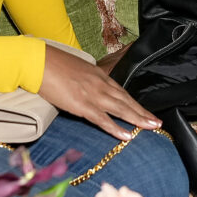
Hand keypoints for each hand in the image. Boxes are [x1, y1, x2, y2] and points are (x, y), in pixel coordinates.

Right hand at [38, 44, 160, 139]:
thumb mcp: (76, 69)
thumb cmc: (53, 64)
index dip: (134, 102)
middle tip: (157, 123)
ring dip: (137, 119)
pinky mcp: (82, 104)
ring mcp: (92, 94)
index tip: (145, 111)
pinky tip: (126, 136)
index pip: (121, 91)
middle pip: (126, 100)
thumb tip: (89, 88)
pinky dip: (116, 128)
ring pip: (120, 109)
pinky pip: (102, 119)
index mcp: (98, 75)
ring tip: (151, 128)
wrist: (39, 61)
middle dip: (142, 112)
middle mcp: (100, 84)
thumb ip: (86, 80)